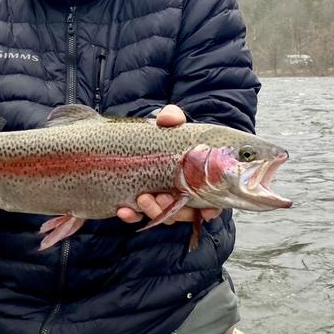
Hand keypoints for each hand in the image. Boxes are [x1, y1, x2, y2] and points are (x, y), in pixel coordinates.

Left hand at [117, 105, 220, 224]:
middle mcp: (181, 194)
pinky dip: (131, 215)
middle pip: (184, 212)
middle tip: (161, 196)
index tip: (206, 211)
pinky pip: (137, 216)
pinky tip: (122, 210)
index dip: (210, 209)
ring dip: (153, 211)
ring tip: (141, 199)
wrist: (139, 138)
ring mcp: (161, 201)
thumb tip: (167, 118)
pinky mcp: (140, 205)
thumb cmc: (164, 133)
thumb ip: (172, 117)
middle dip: (173, 209)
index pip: (211, 201)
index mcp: (197, 179)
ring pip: (162, 216)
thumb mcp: (170, 122)